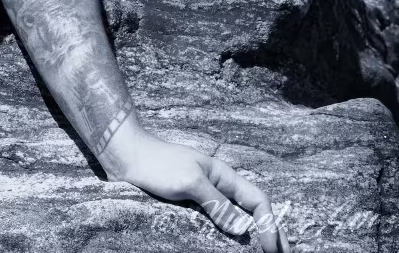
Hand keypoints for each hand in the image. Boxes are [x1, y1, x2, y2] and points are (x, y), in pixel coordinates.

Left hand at [105, 128, 289, 252]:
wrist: (125, 155)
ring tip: (263, 251)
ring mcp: (204, 193)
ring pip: (236, 216)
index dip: (270, 225)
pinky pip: (216, 219)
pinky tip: (231, 244)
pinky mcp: (189, 201)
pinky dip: (228, 232)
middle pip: (251, 210)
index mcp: (223, 176)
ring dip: (251, 233)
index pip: (257, 201)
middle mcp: (218, 185)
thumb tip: (244, 229)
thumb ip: (216, 204)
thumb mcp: (189, 182)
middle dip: (270, 231)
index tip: (273, 249)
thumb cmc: (156, 164)